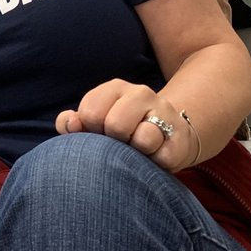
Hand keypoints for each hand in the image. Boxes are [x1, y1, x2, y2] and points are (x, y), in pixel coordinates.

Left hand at [56, 79, 193, 171]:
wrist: (169, 136)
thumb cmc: (122, 130)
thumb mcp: (95, 121)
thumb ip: (72, 122)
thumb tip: (70, 125)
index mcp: (115, 88)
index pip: (90, 112)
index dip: (90, 131)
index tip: (99, 134)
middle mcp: (140, 94)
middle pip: (115, 125)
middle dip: (113, 142)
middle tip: (119, 144)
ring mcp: (164, 114)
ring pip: (143, 139)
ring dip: (136, 153)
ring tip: (137, 150)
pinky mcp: (180, 138)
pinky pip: (162, 158)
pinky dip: (153, 163)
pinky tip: (153, 157)